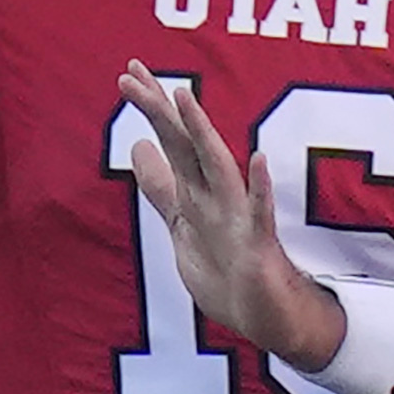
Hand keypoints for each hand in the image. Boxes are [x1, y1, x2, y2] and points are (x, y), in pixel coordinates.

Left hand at [116, 63, 338, 370]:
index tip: (127, 74)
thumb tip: (138, 147)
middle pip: (183, 145)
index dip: (149, 109)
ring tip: (183, 98)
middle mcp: (214, 197)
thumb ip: (160, 186)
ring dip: (200, 133)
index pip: (169, 141)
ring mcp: (237, 218)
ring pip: (216, 168)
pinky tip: (257, 160)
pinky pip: (259, 214)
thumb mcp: (181, 224)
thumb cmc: (226, 271)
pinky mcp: (259, 245)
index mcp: (194, 192)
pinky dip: (259, 188)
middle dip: (157, 110)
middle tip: (130, 74)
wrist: (265, 318)